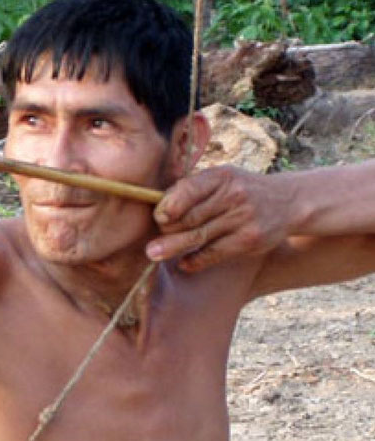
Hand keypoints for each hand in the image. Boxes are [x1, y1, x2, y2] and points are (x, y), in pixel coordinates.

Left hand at [145, 166, 293, 272]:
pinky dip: (196, 260)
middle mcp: (233, 196)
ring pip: (199, 236)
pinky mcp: (249, 240)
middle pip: (190, 217)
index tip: (157, 216)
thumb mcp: (223, 178)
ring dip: (173, 247)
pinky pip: (214, 253)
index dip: (168, 205)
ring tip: (153, 253)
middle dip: (167, 229)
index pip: (188, 190)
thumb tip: (157, 205)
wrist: (289, 202)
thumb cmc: (242, 190)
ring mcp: (243, 219)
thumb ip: (194, 188)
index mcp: (221, 176)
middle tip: (151, 240)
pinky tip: (184, 263)